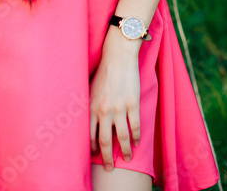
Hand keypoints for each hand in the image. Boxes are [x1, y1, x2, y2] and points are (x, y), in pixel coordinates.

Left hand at [89, 45, 140, 169]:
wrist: (118, 57)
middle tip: (109, 168)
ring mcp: (119, 108)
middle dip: (107, 158)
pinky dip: (136, 137)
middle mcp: (104, 111)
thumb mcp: (90, 90)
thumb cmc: (103, 73)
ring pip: (123, 138)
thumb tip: (89, 124)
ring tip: (127, 158)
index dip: (94, 149)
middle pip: (106, 142)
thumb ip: (90, 108)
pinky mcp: (132, 103)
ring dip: (125, 151)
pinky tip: (137, 142)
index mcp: (91, 108)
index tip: (96, 156)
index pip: (91, 136)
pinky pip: (135, 126)